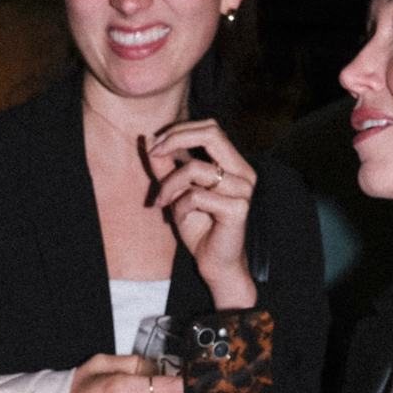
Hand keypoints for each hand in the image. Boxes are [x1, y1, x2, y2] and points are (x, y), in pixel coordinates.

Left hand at [145, 120, 257, 307]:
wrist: (215, 264)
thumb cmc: (199, 227)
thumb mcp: (176, 191)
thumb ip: (165, 166)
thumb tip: (149, 138)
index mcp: (234, 164)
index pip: (211, 128)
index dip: (181, 130)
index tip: (155, 143)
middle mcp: (243, 172)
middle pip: (212, 133)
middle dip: (176, 138)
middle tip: (154, 152)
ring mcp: (243, 189)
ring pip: (195, 168)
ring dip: (170, 184)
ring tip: (162, 202)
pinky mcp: (238, 208)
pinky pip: (196, 196)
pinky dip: (180, 206)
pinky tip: (180, 218)